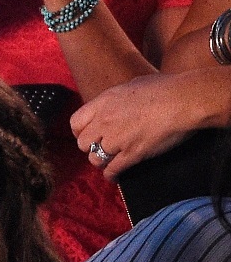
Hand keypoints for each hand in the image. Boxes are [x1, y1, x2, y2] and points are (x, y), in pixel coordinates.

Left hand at [70, 73, 204, 177]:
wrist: (185, 100)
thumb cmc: (166, 88)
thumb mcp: (133, 85)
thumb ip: (119, 97)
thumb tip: (119, 101)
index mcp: (104, 102)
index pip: (75, 122)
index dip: (80, 131)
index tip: (88, 135)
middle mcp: (105, 121)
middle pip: (83, 144)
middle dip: (91, 147)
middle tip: (101, 147)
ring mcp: (116, 139)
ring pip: (95, 159)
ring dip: (102, 161)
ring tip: (110, 160)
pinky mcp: (131, 154)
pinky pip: (112, 170)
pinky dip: (112, 175)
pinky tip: (115, 176)